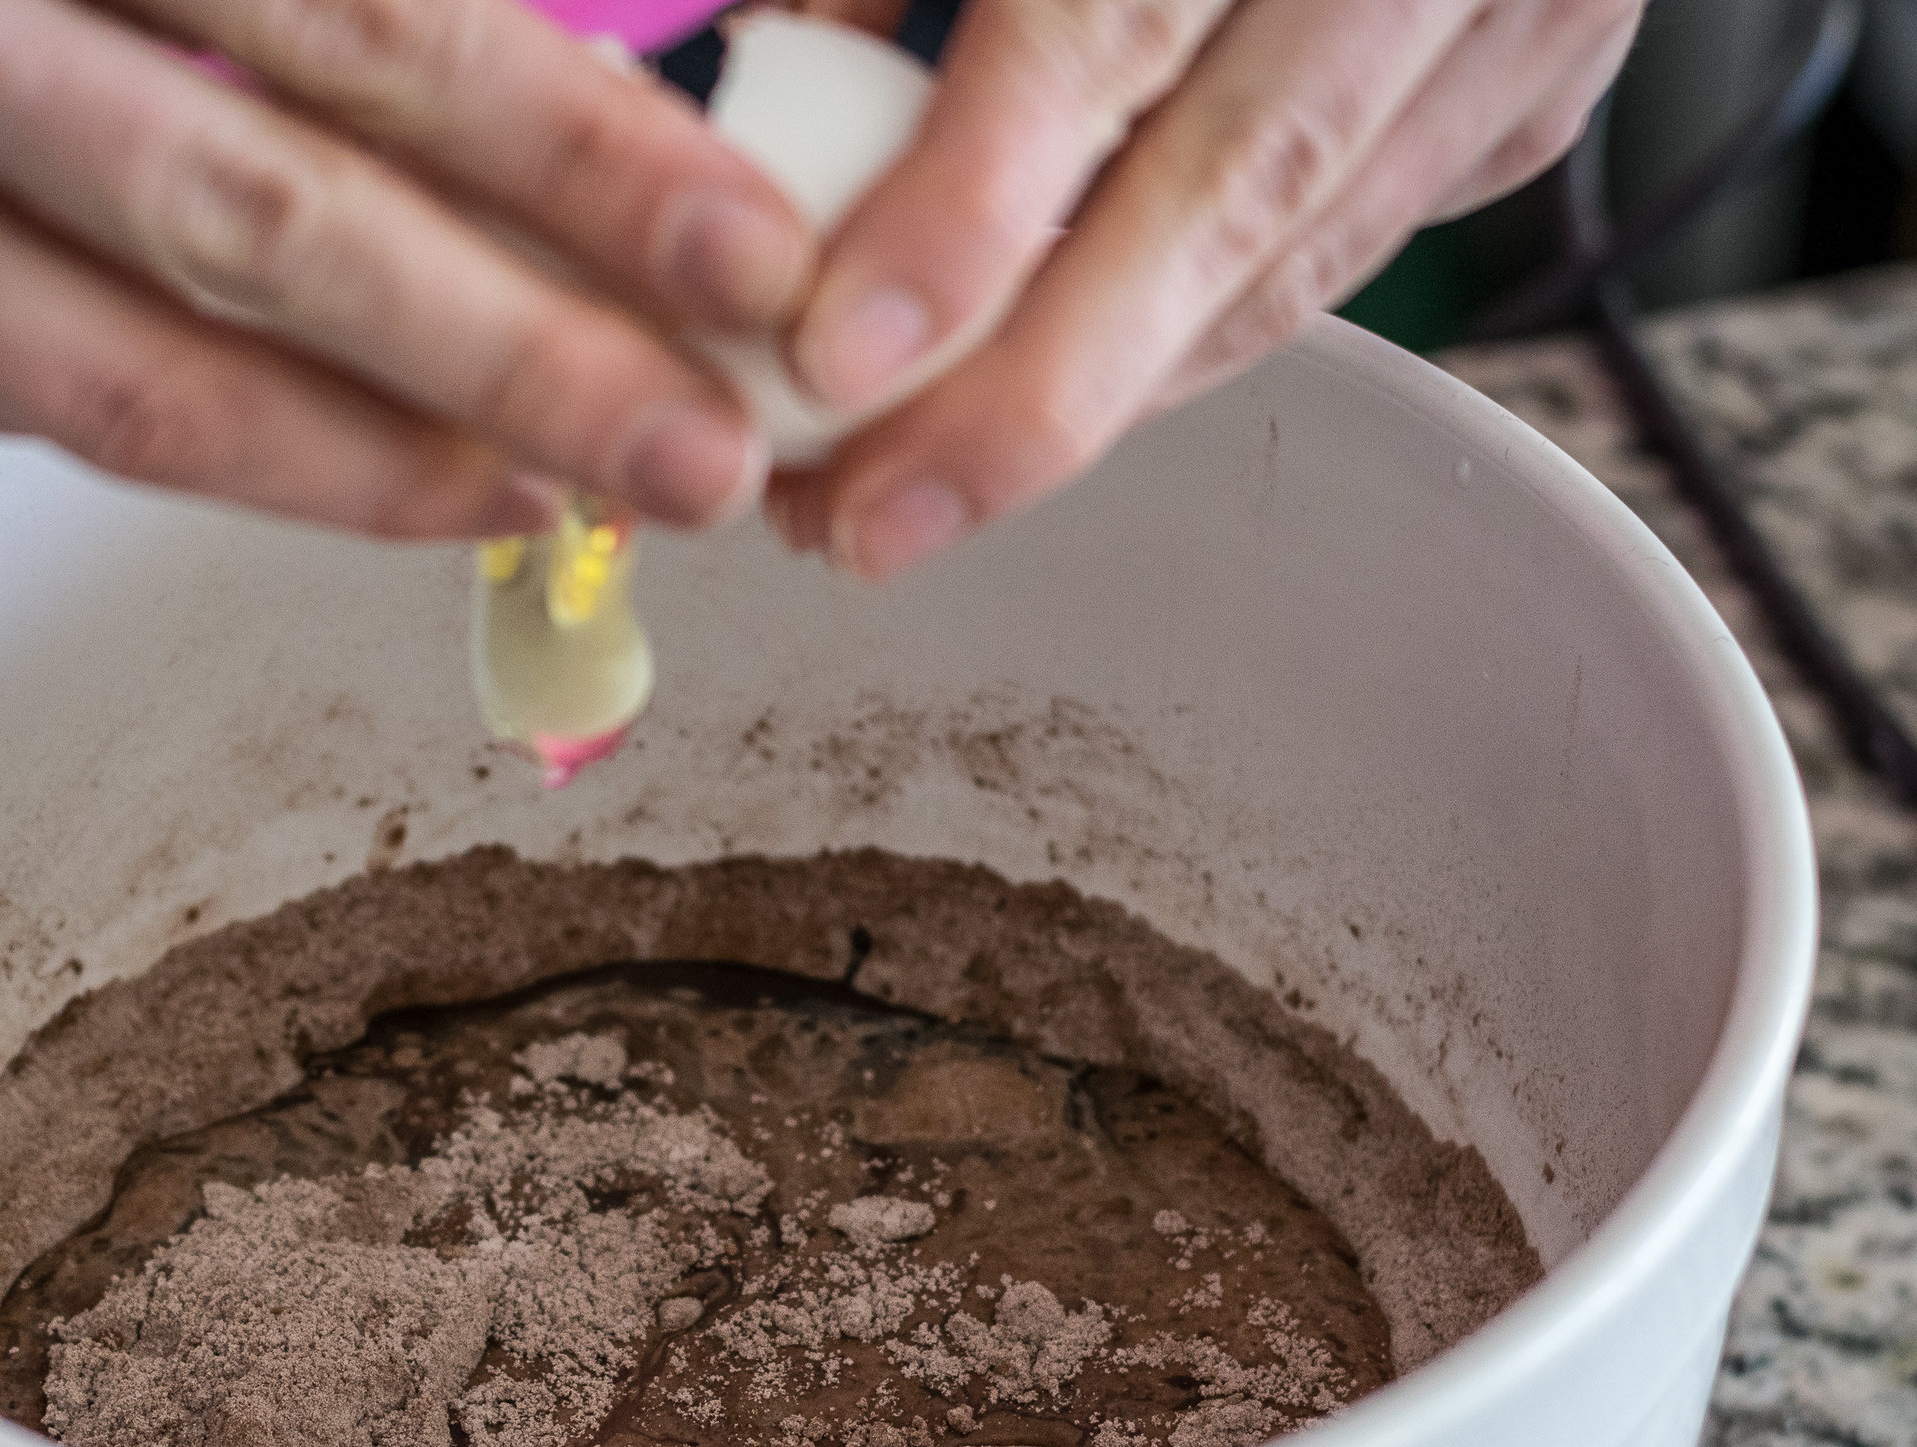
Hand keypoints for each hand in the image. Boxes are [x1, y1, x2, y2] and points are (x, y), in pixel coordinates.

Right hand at [0, 0, 815, 536]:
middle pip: (259, 215)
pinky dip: (217, 460)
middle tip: (711, 451)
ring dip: (383, 462)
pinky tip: (377, 484)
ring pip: (135, 376)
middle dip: (519, 349)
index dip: (559, 146)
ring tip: (572, 499)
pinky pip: (9, 413)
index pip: (336, 9)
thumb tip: (523, 42)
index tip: (740, 252)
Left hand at [765, 0, 1644, 575]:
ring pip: (1290, 260)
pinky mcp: (1536, 82)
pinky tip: (1057, 403)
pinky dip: (1186, 344)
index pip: (1106, 23)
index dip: (969, 203)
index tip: (837, 352)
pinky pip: (1336, 256)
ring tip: (916, 497)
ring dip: (1092, 402)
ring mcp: (1518, 8)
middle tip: (866, 520)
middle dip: (1026, 392)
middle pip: (1225, 192)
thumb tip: (785, 77)